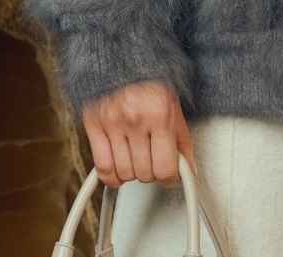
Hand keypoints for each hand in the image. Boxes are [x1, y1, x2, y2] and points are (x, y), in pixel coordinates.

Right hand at [81, 80, 196, 188]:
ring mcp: (112, 124)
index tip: (170, 175)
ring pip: (124, 173)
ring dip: (133, 173)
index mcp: (160, 116)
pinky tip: (119, 171)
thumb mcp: (174, 108)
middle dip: (152, 173)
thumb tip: (190, 171)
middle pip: (145, 174)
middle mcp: (135, 121)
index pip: (165, 169)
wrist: (119, 51)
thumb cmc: (149, 78)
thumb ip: (183, 142)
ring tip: (136, 160)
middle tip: (153, 161)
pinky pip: (102, 167)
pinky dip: (112, 177)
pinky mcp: (93, 125)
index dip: (170, 178)